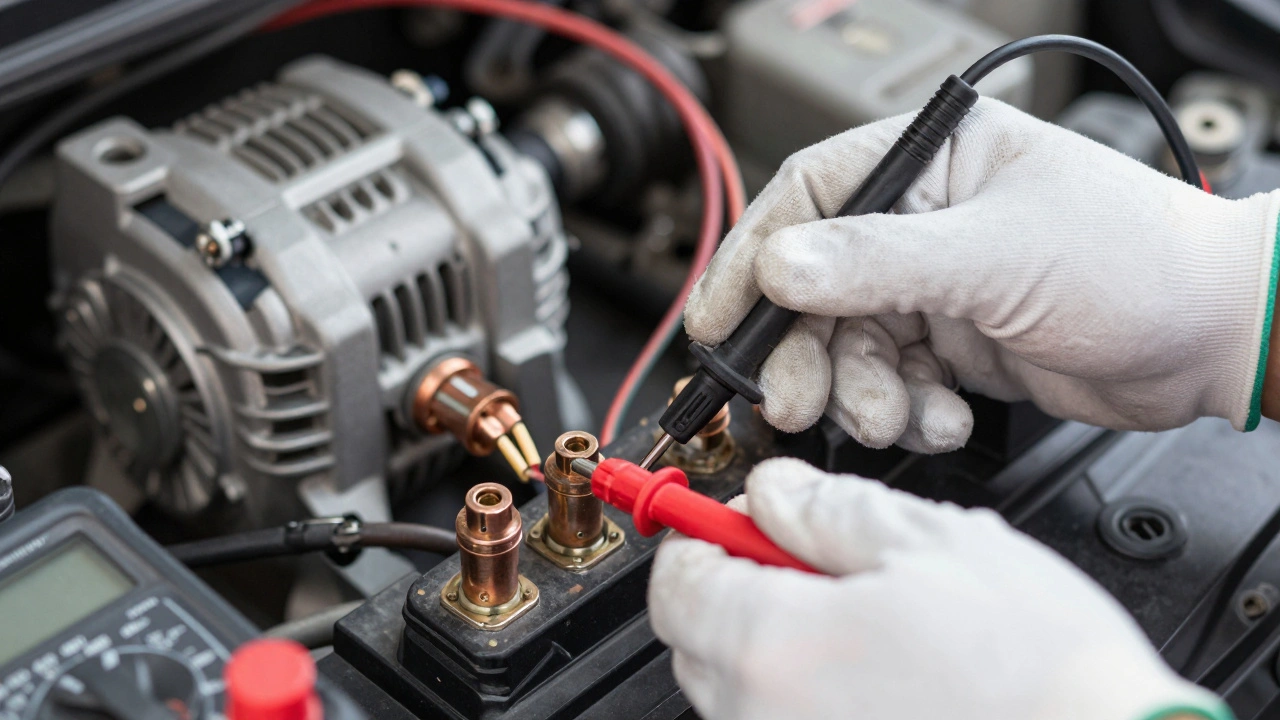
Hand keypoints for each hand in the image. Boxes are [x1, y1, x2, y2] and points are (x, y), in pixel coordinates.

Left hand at [648, 458, 1229, 719]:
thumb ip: (826, 509)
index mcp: (774, 648)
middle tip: (812, 559)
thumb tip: (774, 491)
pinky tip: (883, 675)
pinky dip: (809, 696)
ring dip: (778, 643)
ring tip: (869, 619)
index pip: (675, 583)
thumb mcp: (930, 544)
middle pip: (697, 638)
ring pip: (741, 691)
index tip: (738, 518)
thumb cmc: (1037, 675)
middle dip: (736, 587)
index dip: (702, 534)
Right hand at [684, 98, 1279, 451]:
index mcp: (926, 163)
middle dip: (803, 351)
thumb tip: (779, 265)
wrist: (1211, 340)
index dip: (752, 264)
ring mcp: (932, 287)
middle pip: (813, 288)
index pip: (805, 201)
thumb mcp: (994, 254)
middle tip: (793, 397)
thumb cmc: (1135, 259)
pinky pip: (890, 384)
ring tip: (897, 414)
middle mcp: (919, 221)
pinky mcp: (949, 345)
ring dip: (860, 393)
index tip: (719, 324)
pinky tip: (943, 416)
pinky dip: (906, 412)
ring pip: (847, 347)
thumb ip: (879, 262)